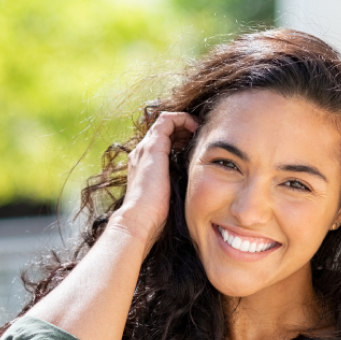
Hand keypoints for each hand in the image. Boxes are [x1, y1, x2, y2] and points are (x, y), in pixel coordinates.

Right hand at [113, 112, 198, 241]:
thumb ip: (178, 188)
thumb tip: (198, 193)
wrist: (139, 220)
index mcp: (145, 166)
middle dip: (183, 130)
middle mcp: (142, 153)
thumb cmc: (156, 217)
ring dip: (185, 122)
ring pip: (166, 123)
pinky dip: (183, 119)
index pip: (162, 143)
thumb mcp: (170, 197)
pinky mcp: (153, 146)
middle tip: (201, 136)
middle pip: (164, 131)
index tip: (197, 146)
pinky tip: (197, 128)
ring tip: (200, 129)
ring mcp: (146, 148)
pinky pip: (167, 120)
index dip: (180, 139)